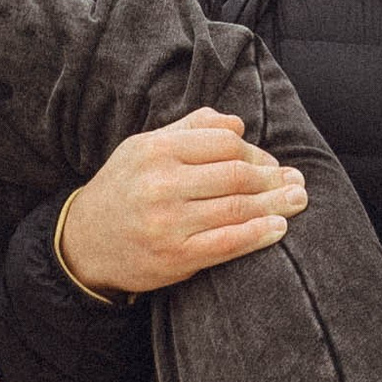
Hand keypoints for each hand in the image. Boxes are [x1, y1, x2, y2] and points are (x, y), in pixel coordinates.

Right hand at [56, 115, 309, 296]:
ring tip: (298, 200)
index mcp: (156, 150)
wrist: (83, 243)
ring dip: (277, 204)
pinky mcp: (175, 257)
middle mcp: (161, 184)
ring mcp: (169, 223)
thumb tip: (237, 123)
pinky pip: (227, 244)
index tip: (272, 162)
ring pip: (237, 209)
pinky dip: (259, 235)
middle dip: (273, 178)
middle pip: (236, 176)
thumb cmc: (123, 188)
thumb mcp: (144, 147)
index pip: (224, 143)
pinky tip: (279, 228)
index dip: (256, 152)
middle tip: (296, 181)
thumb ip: (190, 129)